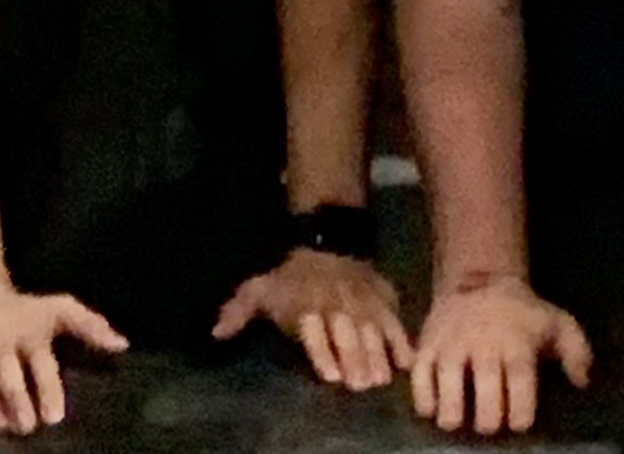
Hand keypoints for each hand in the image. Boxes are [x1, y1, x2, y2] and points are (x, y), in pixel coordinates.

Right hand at [0, 277, 128, 433]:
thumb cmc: (23, 314)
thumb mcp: (59, 310)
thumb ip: (90, 328)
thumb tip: (123, 346)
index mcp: (28, 327)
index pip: (40, 363)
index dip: (49, 391)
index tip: (54, 417)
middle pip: (7, 381)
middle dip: (19, 407)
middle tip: (27, 427)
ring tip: (4, 427)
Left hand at [213, 244, 411, 392]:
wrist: (327, 239)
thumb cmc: (291, 276)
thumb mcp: (262, 287)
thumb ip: (240, 309)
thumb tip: (216, 332)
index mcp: (306, 305)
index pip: (314, 329)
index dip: (323, 350)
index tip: (331, 375)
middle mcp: (336, 305)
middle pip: (347, 333)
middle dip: (354, 357)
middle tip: (360, 384)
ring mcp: (362, 303)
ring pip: (372, 330)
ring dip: (377, 355)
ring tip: (381, 379)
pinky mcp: (382, 300)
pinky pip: (394, 321)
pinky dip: (401, 341)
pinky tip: (407, 362)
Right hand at [409, 277, 591, 434]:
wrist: (480, 279)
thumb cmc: (522, 315)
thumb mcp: (556, 324)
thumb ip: (577, 352)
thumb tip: (582, 382)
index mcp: (517, 340)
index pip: (521, 381)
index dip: (521, 409)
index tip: (520, 423)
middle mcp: (484, 341)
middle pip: (485, 388)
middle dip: (489, 417)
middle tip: (490, 425)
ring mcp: (452, 342)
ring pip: (448, 381)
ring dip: (453, 411)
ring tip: (458, 421)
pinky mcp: (428, 343)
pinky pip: (419, 373)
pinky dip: (422, 397)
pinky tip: (432, 410)